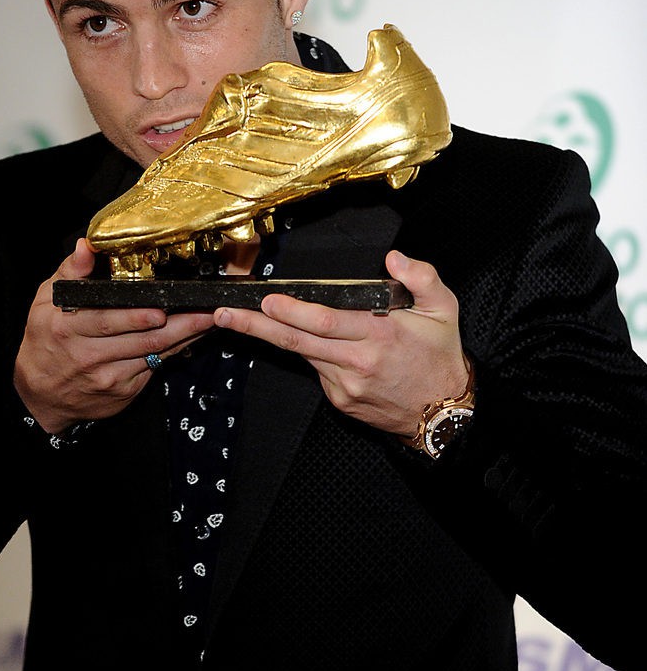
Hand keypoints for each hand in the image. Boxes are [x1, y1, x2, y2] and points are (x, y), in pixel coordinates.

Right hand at [14, 238, 215, 433]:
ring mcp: (108, 376)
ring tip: (208, 318)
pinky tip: (190, 337)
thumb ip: (71, 272)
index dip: (136, 315)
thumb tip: (88, 244)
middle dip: (179, 324)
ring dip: (185, 336)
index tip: (162, 305)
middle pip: (141, 338)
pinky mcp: (124, 391)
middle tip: (205, 309)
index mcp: (68, 328)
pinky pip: (154, 367)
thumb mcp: (46, 301)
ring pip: (153, 353)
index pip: (106, 319)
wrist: (41, 394)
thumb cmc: (45, 340)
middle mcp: (88, 355)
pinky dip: (174, 351)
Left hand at [212, 250, 466, 437]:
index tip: (268, 299)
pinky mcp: (340, 400)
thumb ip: (421, 277)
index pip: (325, 321)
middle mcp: (357, 362)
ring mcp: (344, 385)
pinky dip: (308, 352)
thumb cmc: (440, 356)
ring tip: (240, 319)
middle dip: (256, 326)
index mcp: (379, 336)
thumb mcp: (444, 309)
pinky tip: (306, 341)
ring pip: (302, 355)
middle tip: (225, 314)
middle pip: (297, 341)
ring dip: (270, 337)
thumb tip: (394, 258)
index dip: (292, 312)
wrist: (443, 412)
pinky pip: (316, 369)